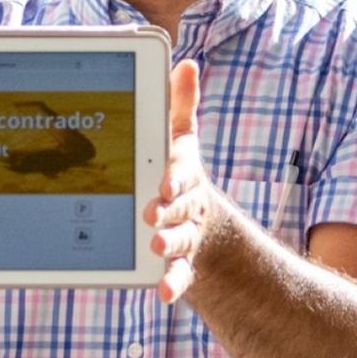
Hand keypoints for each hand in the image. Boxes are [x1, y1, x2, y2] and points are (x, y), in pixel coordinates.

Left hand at [145, 59, 216, 303]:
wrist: (205, 224)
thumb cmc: (180, 172)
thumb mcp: (181, 140)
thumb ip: (181, 106)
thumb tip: (187, 64)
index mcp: (185, 172)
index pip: (183, 171)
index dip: (176, 176)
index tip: (165, 181)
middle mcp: (189, 204)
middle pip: (182, 207)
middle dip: (169, 211)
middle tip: (152, 215)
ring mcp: (186, 234)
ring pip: (180, 240)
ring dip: (171, 244)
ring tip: (157, 249)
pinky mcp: (181, 262)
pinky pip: (180, 275)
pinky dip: (174, 284)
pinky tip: (163, 294)